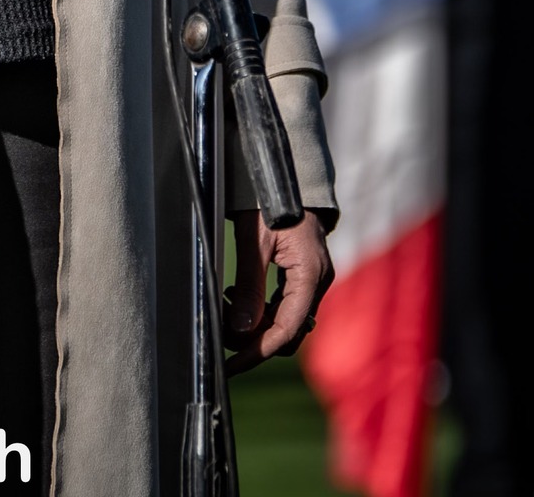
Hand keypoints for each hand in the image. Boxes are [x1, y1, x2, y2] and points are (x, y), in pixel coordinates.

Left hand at [224, 209, 332, 374]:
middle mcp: (318, 282)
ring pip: (287, 320)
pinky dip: (264, 310)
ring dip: (257, 325)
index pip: (286, 329)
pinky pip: (287, 305)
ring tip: (226, 309)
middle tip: (221, 335)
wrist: (286, 175)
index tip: (231, 363)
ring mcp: (314, 279)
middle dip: (255, 340)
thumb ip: (249, 286)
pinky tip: (239, 298)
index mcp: (310, 275)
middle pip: (289, 331)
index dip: (258, 351)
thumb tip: (241, 330)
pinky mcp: (306, 275)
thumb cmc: (270, 201)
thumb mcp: (253, 240)